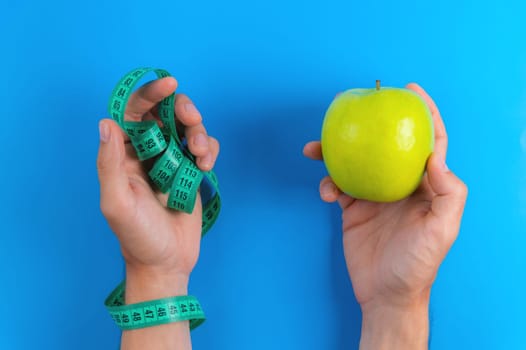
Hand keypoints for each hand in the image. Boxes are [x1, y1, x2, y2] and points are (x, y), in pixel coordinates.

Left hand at [97, 77, 219, 292]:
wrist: (166, 262)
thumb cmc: (137, 236)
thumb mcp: (117, 203)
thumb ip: (109, 164)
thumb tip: (107, 123)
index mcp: (124, 155)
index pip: (133, 113)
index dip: (149, 93)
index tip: (169, 84)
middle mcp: (147, 152)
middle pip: (164, 113)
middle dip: (181, 109)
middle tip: (192, 119)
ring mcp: (171, 161)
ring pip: (188, 127)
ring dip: (199, 132)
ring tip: (201, 156)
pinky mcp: (191, 171)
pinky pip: (204, 147)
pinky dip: (209, 150)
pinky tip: (205, 168)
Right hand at [304, 83, 466, 348]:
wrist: (386, 294)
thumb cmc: (418, 265)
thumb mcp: (442, 231)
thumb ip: (448, 192)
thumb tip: (433, 155)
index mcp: (426, 186)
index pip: (430, 142)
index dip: (425, 114)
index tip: (411, 91)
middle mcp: (400, 185)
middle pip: (385, 146)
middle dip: (370, 125)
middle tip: (354, 107)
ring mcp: (375, 196)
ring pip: (355, 162)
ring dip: (335, 152)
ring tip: (315, 148)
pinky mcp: (353, 209)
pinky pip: (338, 186)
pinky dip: (328, 183)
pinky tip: (325, 192)